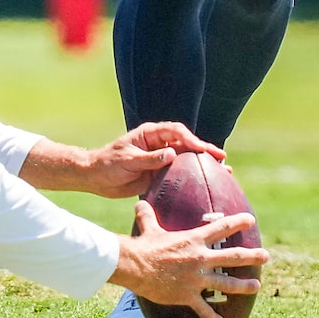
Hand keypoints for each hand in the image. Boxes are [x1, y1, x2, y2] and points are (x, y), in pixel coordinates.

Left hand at [71, 122, 219, 197]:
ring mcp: (160, 160)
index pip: (175, 132)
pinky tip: (205, 185)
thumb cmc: (108, 164)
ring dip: (202, 164)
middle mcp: (158, 145)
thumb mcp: (128, 160)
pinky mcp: (159, 175)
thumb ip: (150, 158)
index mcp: (150, 135)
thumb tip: (172, 155)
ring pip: (186, 160)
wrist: (95, 178)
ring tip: (223, 172)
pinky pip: (178, 175)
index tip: (201, 149)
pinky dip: (192, 179)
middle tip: (222, 158)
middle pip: (186, 144)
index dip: (190, 139)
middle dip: (204, 150)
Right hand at [111, 203, 266, 317]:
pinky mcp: (187, 295)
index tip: (251, 219)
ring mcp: (196, 279)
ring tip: (257, 286)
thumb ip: (148, 217)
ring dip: (243, 286)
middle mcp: (200, 259)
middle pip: (232, 257)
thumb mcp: (148, 229)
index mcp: (194, 240)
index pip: (222, 227)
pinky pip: (204, 309)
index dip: (238, 222)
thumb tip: (139, 204)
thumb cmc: (143, 247)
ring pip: (226, 284)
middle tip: (266, 256)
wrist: (136, 267)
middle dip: (252, 256)